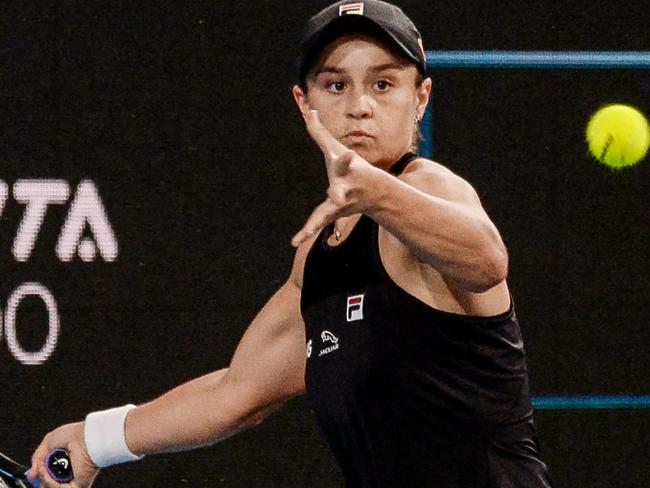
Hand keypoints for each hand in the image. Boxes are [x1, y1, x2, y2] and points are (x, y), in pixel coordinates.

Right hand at [29, 422, 99, 487]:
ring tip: (44, 469)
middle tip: (39, 469)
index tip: (34, 473)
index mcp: (65, 462)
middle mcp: (70, 472)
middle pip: (48, 484)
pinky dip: (50, 483)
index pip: (49, 476)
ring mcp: (74, 480)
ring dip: (44, 480)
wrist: (86, 437)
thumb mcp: (48, 442)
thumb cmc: (74, 434)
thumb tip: (32, 474)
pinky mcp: (79, 485)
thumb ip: (37, 458)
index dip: (40, 476)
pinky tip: (48, 474)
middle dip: (41, 478)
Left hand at [291, 110, 379, 246]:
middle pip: (341, 191)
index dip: (348, 158)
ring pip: (328, 213)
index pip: (346, 162)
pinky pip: (319, 223)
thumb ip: (320, 132)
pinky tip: (295, 241)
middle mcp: (345, 187)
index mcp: (346, 170)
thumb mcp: (336, 148)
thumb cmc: (352, 166)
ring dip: (317, 222)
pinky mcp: (333, 214)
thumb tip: (308, 111)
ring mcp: (340, 203)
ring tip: (306, 233)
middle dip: (338, 195)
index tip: (350, 154)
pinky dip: (306, 232)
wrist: (375, 193)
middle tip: (337, 199)